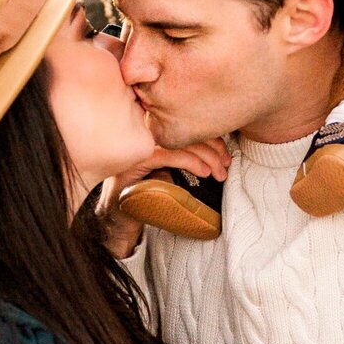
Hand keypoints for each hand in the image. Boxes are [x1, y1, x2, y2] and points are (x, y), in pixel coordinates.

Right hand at [97, 140, 229, 256]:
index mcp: (150, 132)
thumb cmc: (144, 197)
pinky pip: (166, 155)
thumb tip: (216, 154)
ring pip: (177, 141)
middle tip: (225, 165)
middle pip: (183, 130)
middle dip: (211, 147)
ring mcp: (135, 148)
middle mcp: (141, 135)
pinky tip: (204, 172)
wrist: (118, 220)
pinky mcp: (132, 163)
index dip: (208, 136)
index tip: (225, 153)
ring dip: (205, 156)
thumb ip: (182, 158)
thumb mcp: (167, 173)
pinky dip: (189, 162)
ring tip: (218, 172)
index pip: (183, 124)